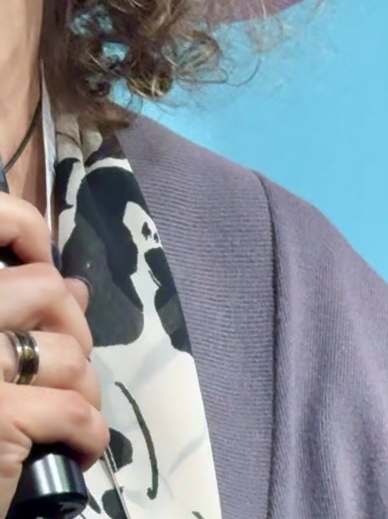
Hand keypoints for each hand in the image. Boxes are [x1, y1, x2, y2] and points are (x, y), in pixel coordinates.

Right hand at [0, 193, 104, 505]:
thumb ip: (8, 316)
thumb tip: (73, 283)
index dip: (22, 223)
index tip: (40, 257)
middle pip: (45, 289)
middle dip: (72, 329)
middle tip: (60, 370)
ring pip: (70, 355)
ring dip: (81, 392)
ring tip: (62, 420)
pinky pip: (77, 413)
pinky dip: (88, 439)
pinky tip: (73, 455)